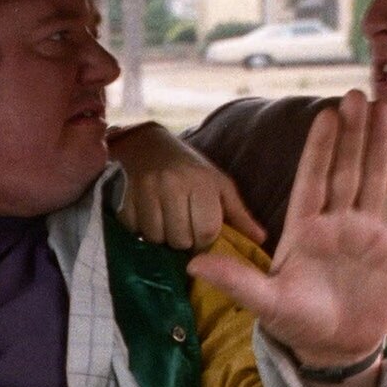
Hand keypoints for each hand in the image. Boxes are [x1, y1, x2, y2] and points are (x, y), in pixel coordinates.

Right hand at [108, 121, 265, 248]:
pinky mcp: (125, 196)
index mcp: (201, 183)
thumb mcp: (219, 185)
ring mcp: (146, 190)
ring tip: (165, 225)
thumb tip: (262, 239)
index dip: (204, 242)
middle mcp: (173, 185)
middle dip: (182, 242)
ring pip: (155, 237)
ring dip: (161, 238)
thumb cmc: (190, 169)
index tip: (201, 238)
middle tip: (182, 231)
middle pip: (180, 239)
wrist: (148, 145)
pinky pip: (134, 230)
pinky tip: (148, 218)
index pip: (205, 230)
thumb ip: (239, 214)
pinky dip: (141, 230)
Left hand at [188, 90, 386, 374]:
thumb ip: (235, 280)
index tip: (324, 114)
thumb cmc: (295, 324)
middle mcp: (337, 223)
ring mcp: (369, 233)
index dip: (318, 147)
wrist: (333, 350)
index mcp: (305, 229)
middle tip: (356, 94)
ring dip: (382, 145)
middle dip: (351, 133)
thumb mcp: (265, 301)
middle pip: (346, 169)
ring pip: (376, 180)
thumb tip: (193, 265)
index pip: (312, 179)